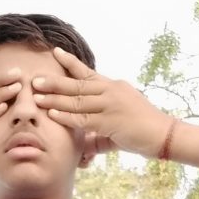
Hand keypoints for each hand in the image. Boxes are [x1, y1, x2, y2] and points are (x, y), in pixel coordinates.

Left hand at [32, 47, 174, 160]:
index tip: (55, 53)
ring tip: (36, 96)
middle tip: (35, 79)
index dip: (70, 63)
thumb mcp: (118, 127)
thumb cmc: (144, 131)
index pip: (88, 73)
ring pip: (77, 100)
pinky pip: (83, 118)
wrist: (164, 134)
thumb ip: (98, 134)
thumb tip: (85, 145)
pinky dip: (67, 116)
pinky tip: (52, 114)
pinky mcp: (110, 121)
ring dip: (55, 98)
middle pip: (77, 84)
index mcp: (114, 87)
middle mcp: (111, 91)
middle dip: (55, 81)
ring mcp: (110, 105)